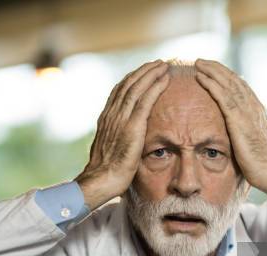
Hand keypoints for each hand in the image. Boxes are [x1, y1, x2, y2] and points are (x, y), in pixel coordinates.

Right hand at [75, 60, 169, 209]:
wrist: (101, 180)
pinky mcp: (132, 126)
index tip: (143, 72)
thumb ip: (117, 140)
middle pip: (128, 84)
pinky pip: (145, 100)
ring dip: (151, 73)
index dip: (132, 79)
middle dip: (143, 71)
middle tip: (157, 63)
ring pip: (137, 87)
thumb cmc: (107, 172)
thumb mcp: (111, 150)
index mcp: (107, 118)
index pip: (120, 91)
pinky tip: (165, 78)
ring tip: (164, 65)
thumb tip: (124, 141)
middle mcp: (112, 114)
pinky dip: (155, 86)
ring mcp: (121, 119)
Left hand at [195, 59, 266, 208]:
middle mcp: (254, 107)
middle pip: (233, 80)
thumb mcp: (252, 144)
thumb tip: (236, 135)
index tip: (213, 70)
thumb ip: (245, 134)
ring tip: (198, 63)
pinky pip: (223, 97)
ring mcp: (248, 113)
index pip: (240, 87)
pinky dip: (212, 85)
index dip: (226, 76)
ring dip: (212, 71)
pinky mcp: (239, 121)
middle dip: (217, 69)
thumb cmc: (263, 165)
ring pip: (228, 84)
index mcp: (257, 111)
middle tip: (202, 61)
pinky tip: (201, 78)